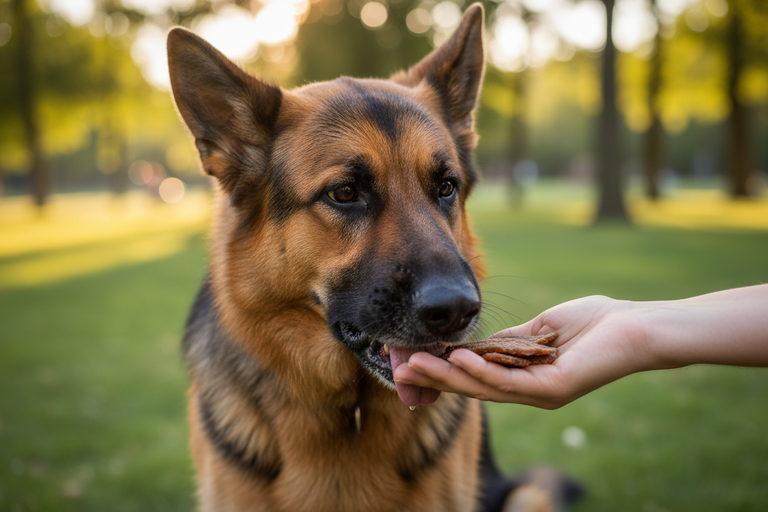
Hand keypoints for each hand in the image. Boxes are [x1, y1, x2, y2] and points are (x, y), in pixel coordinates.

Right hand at [394, 295, 655, 408]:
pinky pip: (508, 383)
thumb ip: (507, 340)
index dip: (441, 370)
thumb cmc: (593, 323)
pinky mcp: (552, 390)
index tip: (410, 359)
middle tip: (400, 371)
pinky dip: (479, 371)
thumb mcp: (539, 329)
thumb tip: (472, 343)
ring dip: (447, 376)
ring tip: (416, 364)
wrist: (635, 327)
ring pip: (483, 388)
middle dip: (434, 378)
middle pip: (471, 387)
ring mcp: (539, 394)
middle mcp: (527, 391)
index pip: (474, 376)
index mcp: (523, 377)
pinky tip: (457, 359)